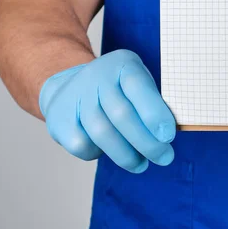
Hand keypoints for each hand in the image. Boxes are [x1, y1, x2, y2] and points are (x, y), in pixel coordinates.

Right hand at [39, 50, 176, 172]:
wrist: (69, 86)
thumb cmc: (118, 90)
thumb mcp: (138, 84)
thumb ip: (153, 103)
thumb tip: (167, 135)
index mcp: (122, 63)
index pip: (138, 87)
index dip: (154, 113)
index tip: (168, 136)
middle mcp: (96, 76)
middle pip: (121, 115)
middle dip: (147, 142)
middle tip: (164, 157)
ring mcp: (75, 97)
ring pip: (102, 134)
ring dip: (127, 155)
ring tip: (142, 164)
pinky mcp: (59, 119)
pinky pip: (83, 145)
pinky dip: (99, 154)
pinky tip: (112, 152)